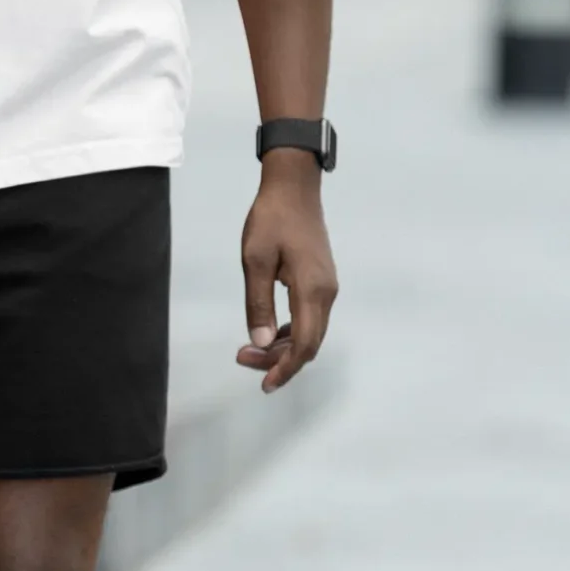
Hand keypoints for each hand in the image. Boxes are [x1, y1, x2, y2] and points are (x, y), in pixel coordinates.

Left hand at [236, 154, 337, 392]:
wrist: (294, 187)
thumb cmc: (271, 219)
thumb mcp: (254, 260)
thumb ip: (258, 303)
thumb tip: (259, 341)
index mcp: (312, 291)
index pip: (304, 345)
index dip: (285, 368)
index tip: (264, 383)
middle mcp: (326, 294)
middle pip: (309, 344)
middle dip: (278, 360)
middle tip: (243, 358)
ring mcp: (327, 287)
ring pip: (310, 333)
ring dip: (283, 346)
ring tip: (249, 347)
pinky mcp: (321, 281)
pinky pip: (309, 318)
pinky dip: (290, 331)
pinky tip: (267, 330)